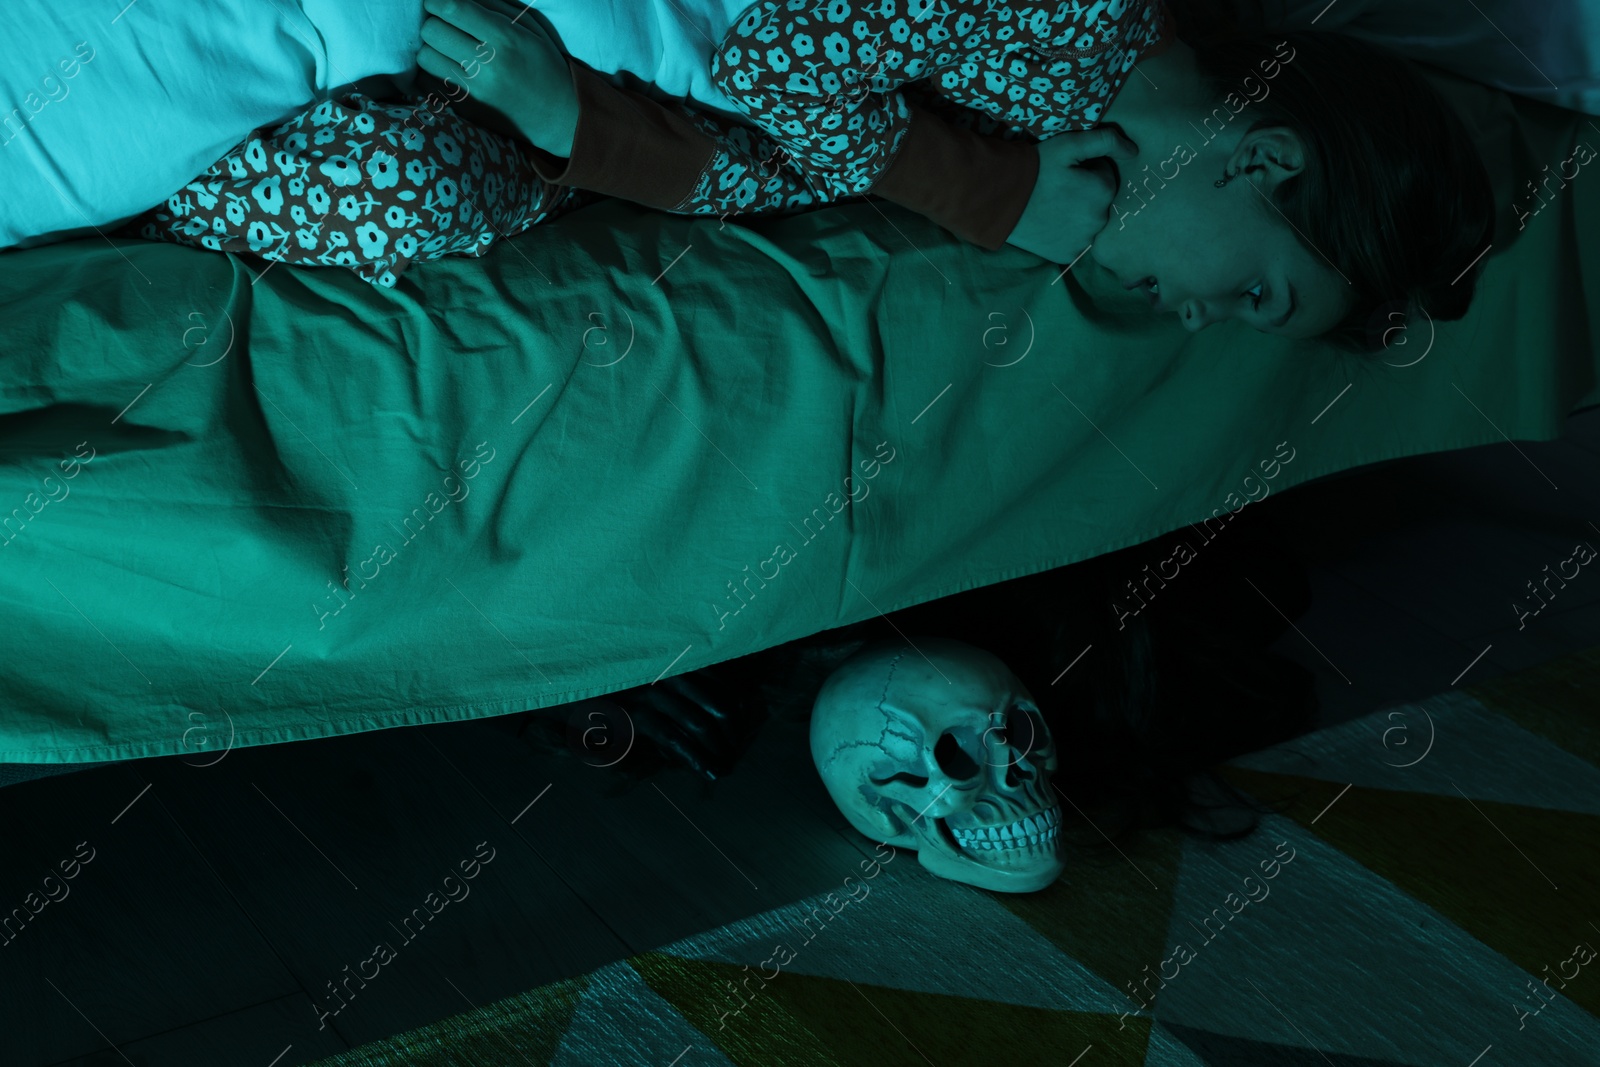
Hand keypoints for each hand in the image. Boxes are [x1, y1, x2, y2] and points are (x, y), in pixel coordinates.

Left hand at [418, 0, 578, 156]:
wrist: (557, 116)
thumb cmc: (544, 65)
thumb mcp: (530, 28)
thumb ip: (495, 6)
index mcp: (505, 38)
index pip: (452, 8)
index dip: (437, 1)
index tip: (439, 3)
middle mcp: (487, 64)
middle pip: (432, 31)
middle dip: (434, 23)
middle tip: (448, 27)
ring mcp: (474, 90)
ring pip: (425, 56)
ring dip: (433, 48)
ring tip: (449, 49)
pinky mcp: (466, 108)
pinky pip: (428, 82)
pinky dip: (433, 71)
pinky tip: (449, 68)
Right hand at [524, 667, 764, 780]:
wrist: (550, 683)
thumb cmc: (594, 681)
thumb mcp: (633, 675)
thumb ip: (664, 684)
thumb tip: (701, 710)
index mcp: (669, 656)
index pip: (720, 681)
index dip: (738, 709)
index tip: (741, 729)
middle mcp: (664, 669)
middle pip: (717, 705)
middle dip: (732, 736)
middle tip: (734, 755)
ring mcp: (648, 689)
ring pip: (700, 724)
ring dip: (718, 751)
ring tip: (724, 769)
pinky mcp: (632, 714)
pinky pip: (674, 739)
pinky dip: (695, 759)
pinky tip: (706, 772)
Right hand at [1005, 127, 1138, 262]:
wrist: (1000, 200)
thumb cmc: (1036, 169)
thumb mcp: (1069, 144)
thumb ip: (1105, 141)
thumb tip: (1134, 151)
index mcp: (1104, 191)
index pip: (1106, 175)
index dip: (1087, 169)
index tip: (1066, 170)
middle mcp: (1099, 220)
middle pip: (1100, 200)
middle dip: (1086, 192)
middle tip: (1059, 188)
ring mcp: (1085, 241)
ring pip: (1090, 221)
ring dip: (1079, 213)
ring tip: (1054, 205)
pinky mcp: (1069, 255)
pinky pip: (1078, 240)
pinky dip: (1069, 232)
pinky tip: (1052, 223)